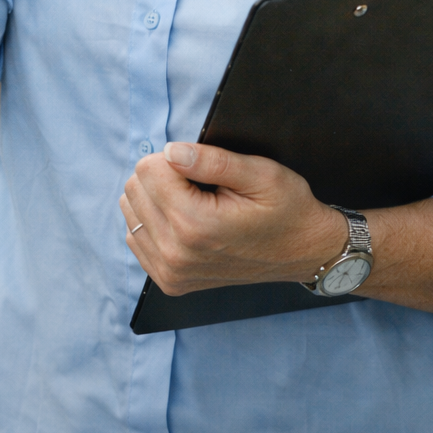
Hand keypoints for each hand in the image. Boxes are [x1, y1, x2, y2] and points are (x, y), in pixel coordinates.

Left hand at [120, 142, 346, 294]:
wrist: (302, 253)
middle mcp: (176, 254)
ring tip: (194, 203)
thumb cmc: (286, 209)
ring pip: (130, 211)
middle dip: (163, 176)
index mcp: (195, 225)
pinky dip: (154, 221)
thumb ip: (212, 161)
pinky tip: (184, 221)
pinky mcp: (169, 281)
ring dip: (156, 199)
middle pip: (134, 189)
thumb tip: (170, 151)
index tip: (203, 169)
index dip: (175, 158)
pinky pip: (135, 237)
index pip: (148, 169)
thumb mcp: (260, 174)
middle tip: (201, 185)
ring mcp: (170, 272)